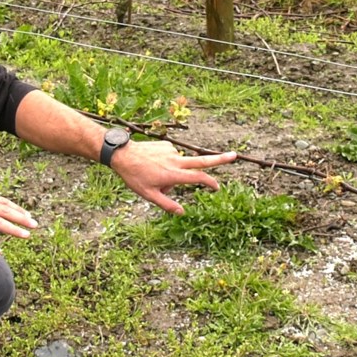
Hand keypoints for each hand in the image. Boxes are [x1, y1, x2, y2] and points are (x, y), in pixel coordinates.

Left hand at [110, 140, 237, 213]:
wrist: (122, 154)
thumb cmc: (134, 176)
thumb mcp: (148, 195)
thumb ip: (167, 204)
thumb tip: (182, 212)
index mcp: (173, 174)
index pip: (198, 177)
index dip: (210, 182)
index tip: (217, 187)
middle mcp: (176, 161)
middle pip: (202, 160)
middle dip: (219, 158)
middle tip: (234, 155)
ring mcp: (171, 151)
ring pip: (179, 165)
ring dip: (173, 172)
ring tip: (153, 175)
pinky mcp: (166, 144)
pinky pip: (171, 157)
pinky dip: (166, 163)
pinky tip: (152, 164)